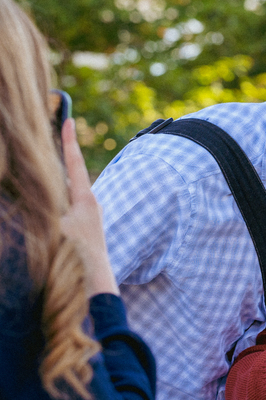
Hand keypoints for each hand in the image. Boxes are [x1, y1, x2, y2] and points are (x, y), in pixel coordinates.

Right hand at [59, 118, 118, 296]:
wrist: (95, 279)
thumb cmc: (75, 254)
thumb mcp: (57, 225)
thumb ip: (46, 206)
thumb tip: (35, 191)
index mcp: (84, 198)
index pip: (74, 163)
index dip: (69, 141)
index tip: (69, 120)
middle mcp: (90, 202)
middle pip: (72, 172)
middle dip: (63, 154)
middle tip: (59, 130)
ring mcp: (89, 214)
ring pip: (70, 189)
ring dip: (60, 177)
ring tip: (51, 159)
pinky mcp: (86, 226)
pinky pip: (70, 204)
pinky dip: (60, 195)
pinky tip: (52, 196)